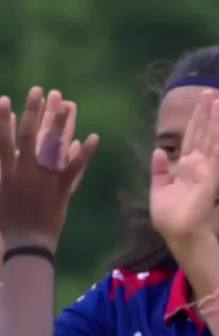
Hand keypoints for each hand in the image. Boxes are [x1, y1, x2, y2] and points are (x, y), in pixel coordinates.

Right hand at [0, 87, 98, 251]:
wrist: (27, 244)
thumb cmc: (7, 220)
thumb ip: (1, 169)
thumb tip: (6, 148)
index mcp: (6, 172)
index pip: (3, 140)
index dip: (3, 120)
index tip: (6, 99)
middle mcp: (25, 172)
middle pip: (31, 136)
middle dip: (36, 112)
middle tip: (42, 91)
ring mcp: (45, 180)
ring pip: (54, 147)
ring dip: (62, 124)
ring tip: (68, 104)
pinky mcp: (62, 190)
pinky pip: (75, 169)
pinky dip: (84, 153)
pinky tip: (93, 137)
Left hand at [150, 90, 218, 245]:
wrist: (179, 234)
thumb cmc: (169, 218)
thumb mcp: (158, 191)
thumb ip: (159, 171)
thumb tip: (158, 151)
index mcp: (184, 168)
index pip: (189, 139)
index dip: (193, 121)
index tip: (198, 104)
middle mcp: (196, 166)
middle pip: (201, 133)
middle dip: (205, 113)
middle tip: (210, 92)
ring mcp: (204, 170)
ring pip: (210, 139)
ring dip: (214, 120)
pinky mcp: (210, 178)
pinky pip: (215, 156)